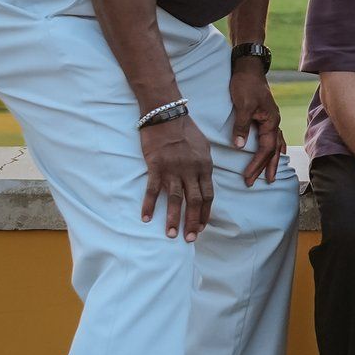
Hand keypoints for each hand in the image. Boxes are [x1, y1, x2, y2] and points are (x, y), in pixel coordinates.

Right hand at [139, 115, 215, 240]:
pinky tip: (146, 218)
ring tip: (171, 234)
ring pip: (175, 199)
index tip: (203, 227)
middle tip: (190, 238)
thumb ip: (204, 166)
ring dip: (173, 218)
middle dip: (193, 221)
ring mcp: (173, 169)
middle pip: (194, 201)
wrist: (167, 115)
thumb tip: (204, 182)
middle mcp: (191, 170)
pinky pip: (152, 190)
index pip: (208, 195)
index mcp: (205, 166)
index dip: (206, 212)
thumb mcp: (204, 147)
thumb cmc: (186, 130)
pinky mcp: (156, 166)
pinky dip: (149, 205)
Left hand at [228, 62, 284, 186]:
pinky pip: (273, 137)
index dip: (257, 164)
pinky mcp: (265, 116)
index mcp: (271, 121)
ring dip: (272, 160)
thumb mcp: (242, 105)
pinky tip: (276, 152)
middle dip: (265, 168)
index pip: (266, 149)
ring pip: (275, 145)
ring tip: (271, 175)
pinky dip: (275, 147)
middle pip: (273, 150)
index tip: (247, 177)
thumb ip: (242, 126)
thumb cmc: (245, 85)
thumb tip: (241, 147)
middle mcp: (274, 122)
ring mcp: (271, 119)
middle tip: (256, 183)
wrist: (248, 68)